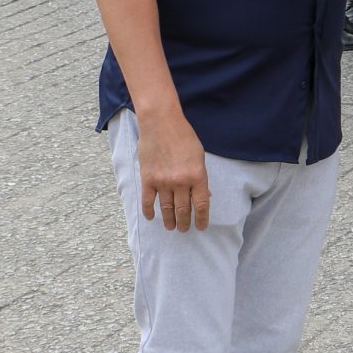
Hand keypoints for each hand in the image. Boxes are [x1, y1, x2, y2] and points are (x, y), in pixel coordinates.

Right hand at [137, 110, 211, 231]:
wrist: (161, 123)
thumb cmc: (184, 137)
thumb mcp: (199, 156)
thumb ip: (200, 177)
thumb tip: (204, 195)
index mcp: (197, 176)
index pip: (201, 204)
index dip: (202, 218)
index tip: (201, 227)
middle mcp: (181, 182)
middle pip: (184, 209)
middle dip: (185, 222)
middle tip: (184, 230)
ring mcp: (163, 182)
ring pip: (167, 208)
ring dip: (169, 220)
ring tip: (171, 227)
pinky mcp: (147, 179)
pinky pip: (148, 200)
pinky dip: (149, 211)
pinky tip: (151, 217)